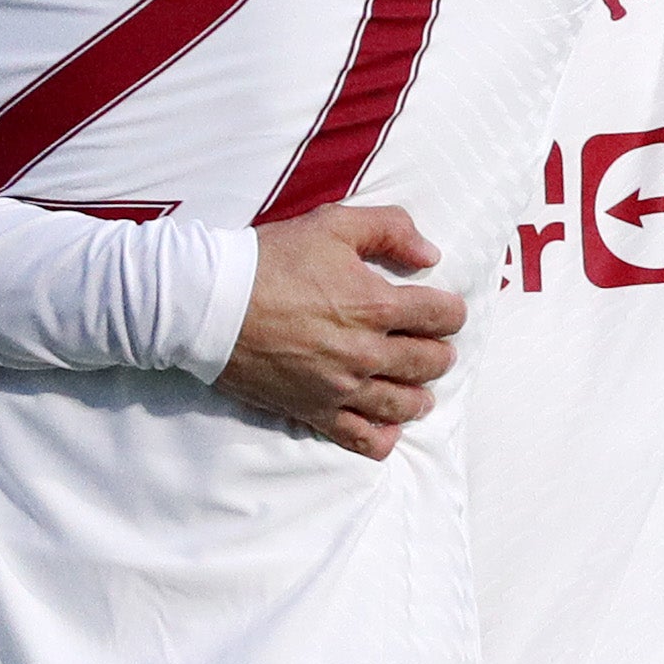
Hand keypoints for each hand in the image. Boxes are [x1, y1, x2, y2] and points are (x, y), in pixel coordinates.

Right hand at [212, 203, 466, 459]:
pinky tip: (389, 427)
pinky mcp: (313, 411)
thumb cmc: (273, 260)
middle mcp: (366, 351)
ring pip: (403, 404)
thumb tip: (431, 255)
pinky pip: (362, 440)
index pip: (442, 316)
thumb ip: (391, 229)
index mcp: (376, 303)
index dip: (451, 311)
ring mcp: (341, 387)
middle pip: (430, 362)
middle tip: (436, 347)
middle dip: (441, 353)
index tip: (446, 310)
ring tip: (419, 389)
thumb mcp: (334, 223)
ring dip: (420, 396)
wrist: (212, 304)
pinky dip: (384, 437)